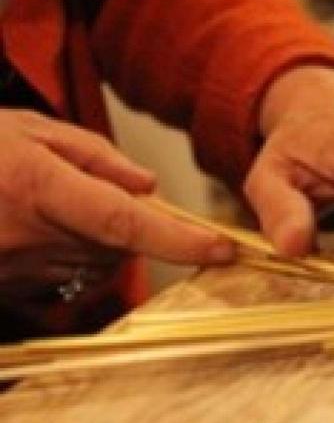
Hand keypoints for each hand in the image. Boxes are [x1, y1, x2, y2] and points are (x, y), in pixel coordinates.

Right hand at [0, 110, 235, 301]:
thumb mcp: (26, 129)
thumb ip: (93, 156)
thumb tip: (146, 187)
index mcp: (37, 188)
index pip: (126, 222)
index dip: (180, 239)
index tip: (223, 249)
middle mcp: (28, 236)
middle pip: (119, 248)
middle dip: (131, 227)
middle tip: (103, 197)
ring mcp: (13, 271)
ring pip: (94, 266)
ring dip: (98, 243)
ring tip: (53, 209)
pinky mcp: (5, 292)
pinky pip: (61, 281)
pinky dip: (67, 259)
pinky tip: (33, 233)